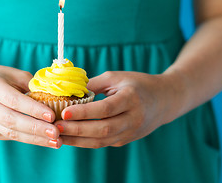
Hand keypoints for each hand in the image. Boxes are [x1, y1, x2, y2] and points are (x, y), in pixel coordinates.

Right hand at [0, 64, 61, 148]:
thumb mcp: (12, 74)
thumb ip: (31, 85)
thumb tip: (54, 98)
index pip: (14, 100)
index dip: (32, 109)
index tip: (51, 115)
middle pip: (12, 120)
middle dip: (36, 128)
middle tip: (56, 133)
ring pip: (12, 132)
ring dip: (35, 139)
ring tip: (55, 142)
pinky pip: (12, 136)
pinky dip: (30, 139)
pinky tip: (46, 141)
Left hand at [55, 71, 179, 147]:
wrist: (164, 100)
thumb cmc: (137, 84)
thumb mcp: (116, 77)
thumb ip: (93, 85)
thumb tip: (68, 92)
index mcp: (131, 98)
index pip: (106, 109)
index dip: (84, 112)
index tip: (64, 112)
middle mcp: (133, 118)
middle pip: (102, 129)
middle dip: (77, 130)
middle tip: (56, 127)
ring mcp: (131, 132)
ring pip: (101, 141)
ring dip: (78, 140)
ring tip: (58, 136)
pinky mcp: (126, 140)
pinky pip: (103, 143)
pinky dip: (85, 142)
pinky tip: (70, 137)